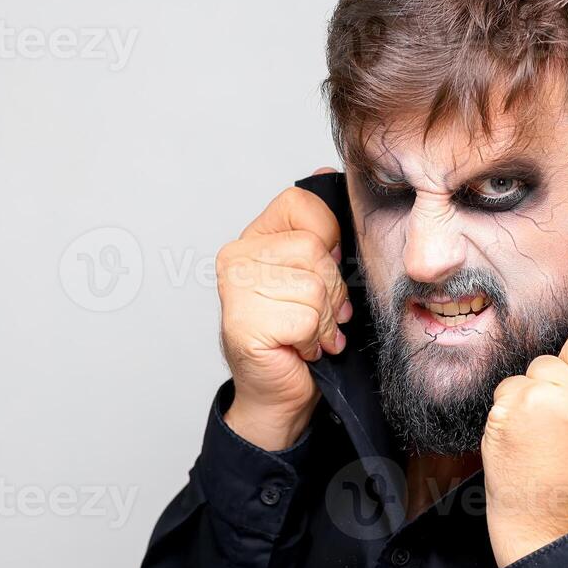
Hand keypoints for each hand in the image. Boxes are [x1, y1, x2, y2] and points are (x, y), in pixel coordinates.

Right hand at [217, 168, 352, 450]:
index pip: (303, 204)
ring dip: (323, 321)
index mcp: (255, 238)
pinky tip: (299, 349)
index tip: (327, 270)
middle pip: (316, 251)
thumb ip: (322, 230)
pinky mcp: (243, 323)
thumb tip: (325, 172)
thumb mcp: (318, 275)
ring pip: (314, 287)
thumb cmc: (300, 336)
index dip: (330, 238)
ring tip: (308, 335)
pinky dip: (313, 340)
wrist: (279, 395)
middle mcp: (236, 257)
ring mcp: (234, 290)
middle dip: (332, 291)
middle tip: (317, 316)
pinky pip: (306, 318)